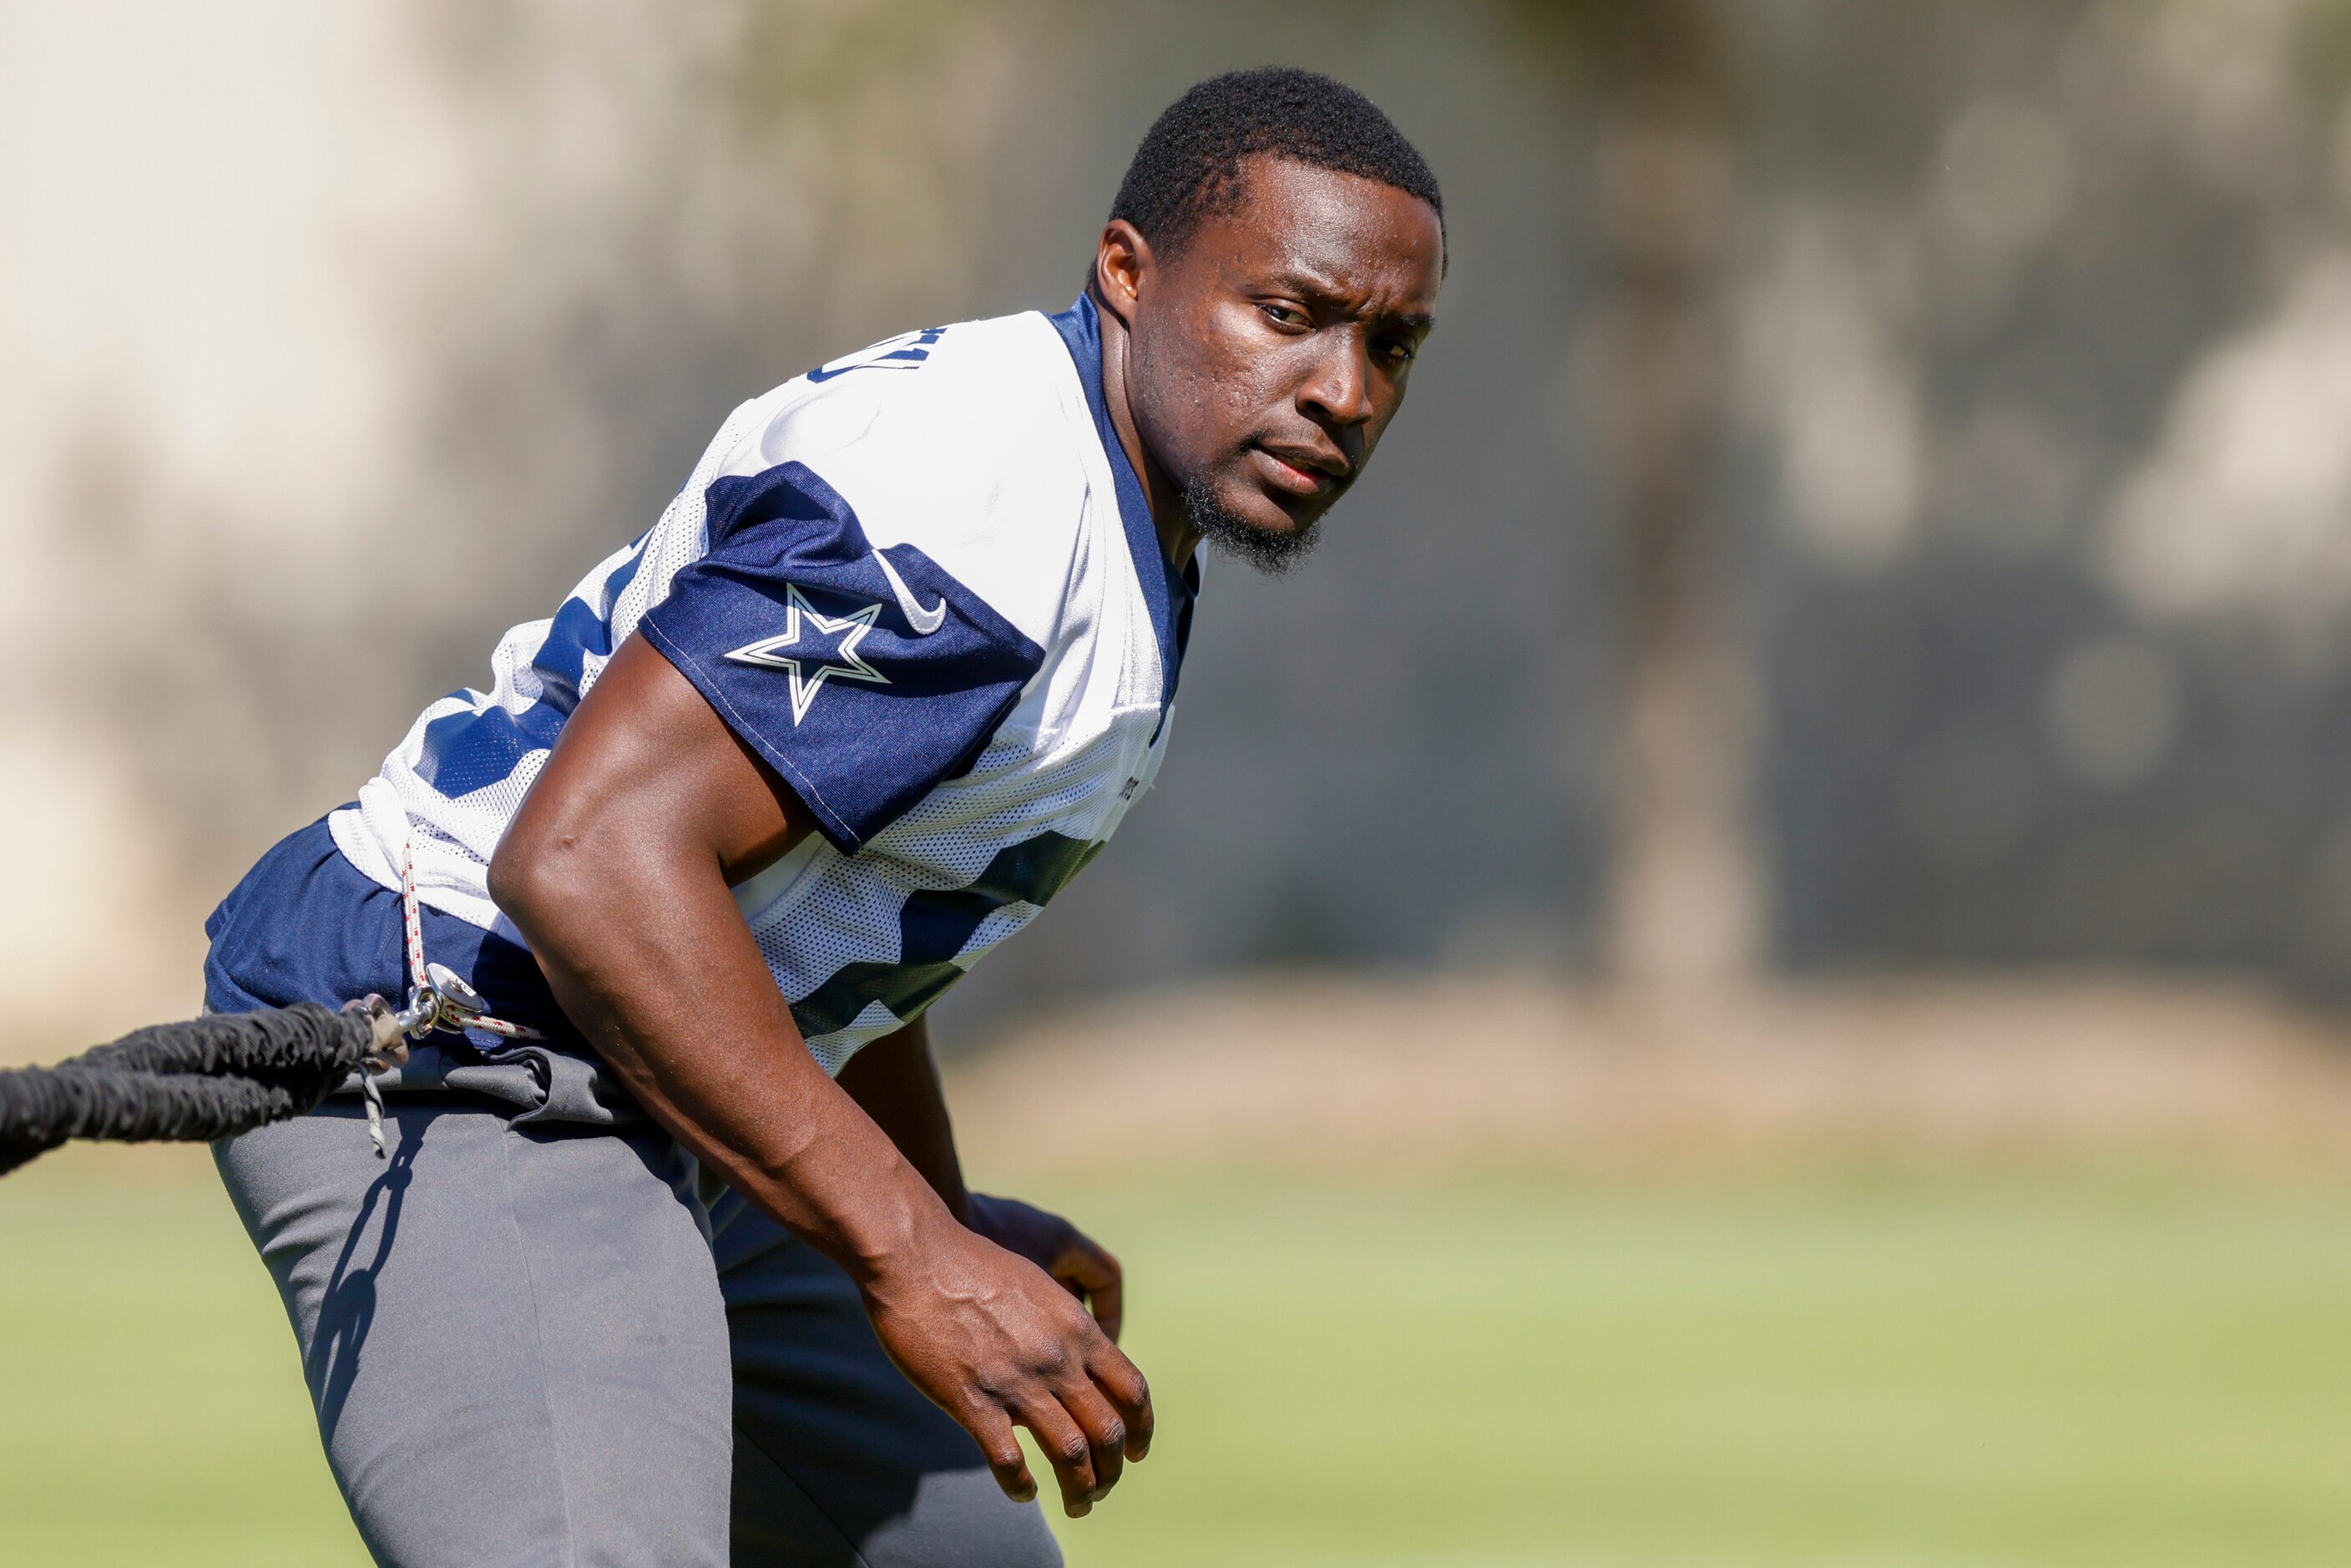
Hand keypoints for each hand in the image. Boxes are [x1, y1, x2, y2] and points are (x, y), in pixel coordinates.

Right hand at [862, 1216, 1152, 1516]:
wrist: (917, 1257)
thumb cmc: (972, 1264)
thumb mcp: (1039, 1284)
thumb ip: (1063, 1326)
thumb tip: (1074, 1360)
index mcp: (1077, 1329)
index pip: (1132, 1390)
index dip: (1141, 1429)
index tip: (1136, 1451)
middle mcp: (1056, 1359)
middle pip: (1107, 1431)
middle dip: (1112, 1471)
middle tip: (1103, 1489)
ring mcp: (1016, 1382)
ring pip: (1070, 1454)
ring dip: (1080, 1489)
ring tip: (1078, 1505)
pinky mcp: (972, 1400)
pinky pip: (1008, 1461)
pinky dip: (1022, 1486)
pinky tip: (1024, 1492)